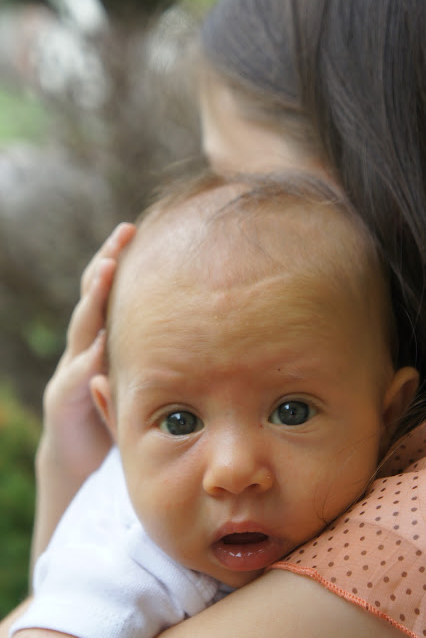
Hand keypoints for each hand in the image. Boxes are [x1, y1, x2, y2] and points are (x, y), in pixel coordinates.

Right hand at [39, 223, 135, 482]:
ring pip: (82, 329)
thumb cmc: (113, 410)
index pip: (108, 292)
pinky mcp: (63, 402)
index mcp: (101, 339)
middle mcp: (83, 347)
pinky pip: (76, 379)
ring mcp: (70, 371)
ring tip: (107, 269)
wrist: (76, 457)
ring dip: (93, 298)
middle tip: (123, 232)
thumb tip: (203, 329)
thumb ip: (154, 353)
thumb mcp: (135, 376)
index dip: (118, 260)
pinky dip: (88, 362)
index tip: (136, 228)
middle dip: (106, 263)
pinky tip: (101, 346)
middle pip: (92, 297)